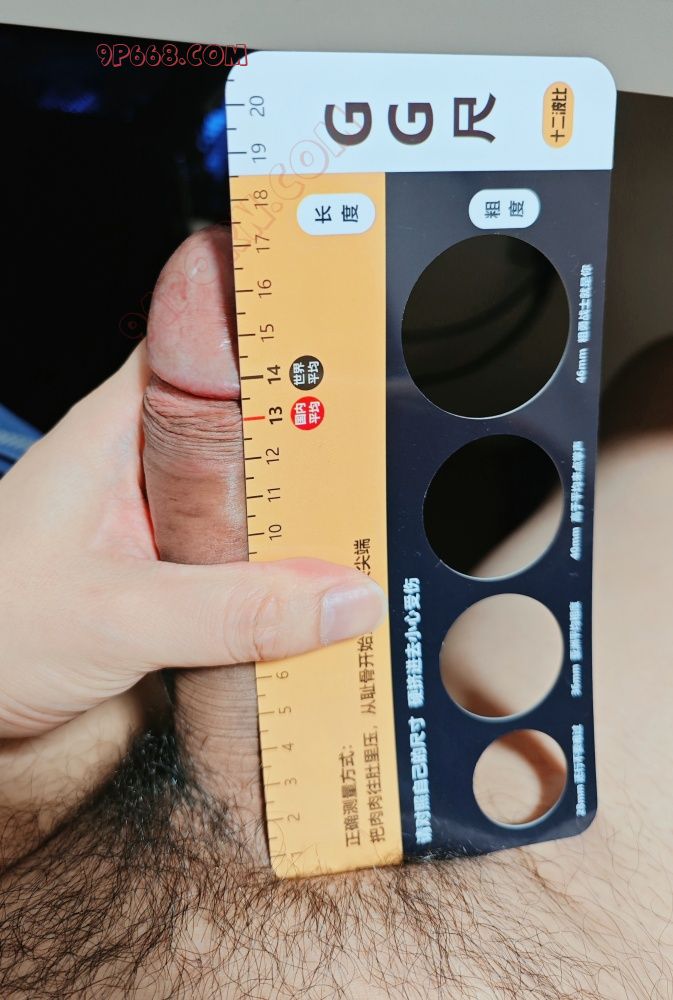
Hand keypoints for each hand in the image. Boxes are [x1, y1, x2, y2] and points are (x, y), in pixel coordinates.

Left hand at [0, 226, 385, 738]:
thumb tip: (343, 598)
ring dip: (305, 523)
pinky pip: (245, 563)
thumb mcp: (116, 618)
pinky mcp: (172, 577)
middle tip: (388, 467)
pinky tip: (322, 602)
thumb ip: (233, 612)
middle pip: (251, 428)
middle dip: (316, 446)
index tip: (355, 342)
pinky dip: (284, 580)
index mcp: (120, 431)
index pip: (209, 342)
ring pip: (254, 500)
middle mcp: (146, 467)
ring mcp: (161, 524)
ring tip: (374, 538)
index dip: (278, 330)